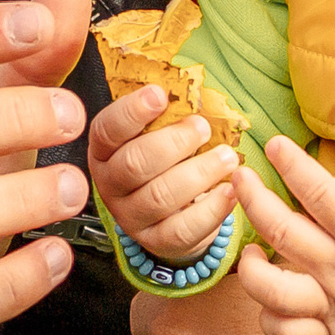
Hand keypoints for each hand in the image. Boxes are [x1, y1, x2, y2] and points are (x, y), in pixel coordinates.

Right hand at [89, 85, 240, 262]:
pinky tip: (229, 190)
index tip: (160, 95)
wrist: (166, 212)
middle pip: (135, 164)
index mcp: (105, 150)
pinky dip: (211, 209)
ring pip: (161, 197)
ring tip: (228, 158)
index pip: (108, 129)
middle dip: (174, 142)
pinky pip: (183, 230)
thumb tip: (195, 93)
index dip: (132, 111)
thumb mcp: (155, 133)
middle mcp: (110, 185)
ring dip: (200, 173)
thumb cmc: (163, 159)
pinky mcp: (156, 241)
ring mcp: (131, 217)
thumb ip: (166, 116)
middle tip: (203, 128)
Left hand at [234, 130, 334, 334]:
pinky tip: (267, 302)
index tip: (273, 144)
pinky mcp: (333, 334)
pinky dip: (271, 321)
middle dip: (253, 200)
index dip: (293, 164)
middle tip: (239, 177)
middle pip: (282, 231)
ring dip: (251, 269)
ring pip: (274, 291)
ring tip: (249, 249)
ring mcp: (333, 305)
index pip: (319, 192)